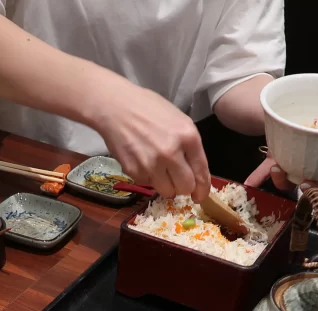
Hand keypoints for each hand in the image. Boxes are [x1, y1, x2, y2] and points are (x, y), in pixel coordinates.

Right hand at [95, 81, 210, 201]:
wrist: (115, 107)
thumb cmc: (148, 108)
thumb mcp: (178, 120)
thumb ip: (189, 146)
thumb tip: (194, 174)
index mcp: (187, 137)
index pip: (201, 172)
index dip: (202, 189)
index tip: (200, 196)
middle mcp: (171, 153)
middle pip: (185, 188)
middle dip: (183, 187)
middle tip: (177, 180)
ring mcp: (151, 164)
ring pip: (167, 192)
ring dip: (166, 185)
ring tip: (158, 169)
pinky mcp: (134, 171)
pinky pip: (148, 184)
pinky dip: (147, 177)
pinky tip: (142, 160)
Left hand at [245, 55, 317, 191]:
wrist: (259, 93)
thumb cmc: (296, 92)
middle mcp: (316, 152)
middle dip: (316, 186)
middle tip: (306, 183)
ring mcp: (294, 156)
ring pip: (294, 178)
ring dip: (286, 181)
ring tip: (276, 169)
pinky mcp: (273, 156)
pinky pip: (268, 172)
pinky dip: (260, 176)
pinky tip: (251, 182)